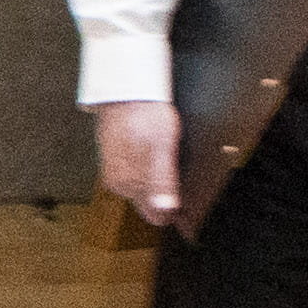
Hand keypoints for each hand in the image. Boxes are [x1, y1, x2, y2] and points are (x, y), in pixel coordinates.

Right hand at [92, 98, 184, 226]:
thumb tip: (165, 210)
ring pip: (145, 191)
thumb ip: (163, 182)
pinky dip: (151, 172)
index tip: (191, 209)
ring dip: (160, 184)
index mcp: (129, 184)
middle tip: (182, 178)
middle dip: (169, 197)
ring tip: (169, 163)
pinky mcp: (117, 163)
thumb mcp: (162, 148)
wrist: (127, 92)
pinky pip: (139, 178)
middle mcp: (119, 184)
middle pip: (151, 205)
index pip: (157, 215)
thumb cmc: (144, 114)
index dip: (177, 211)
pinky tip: (157, 158)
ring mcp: (117, 173)